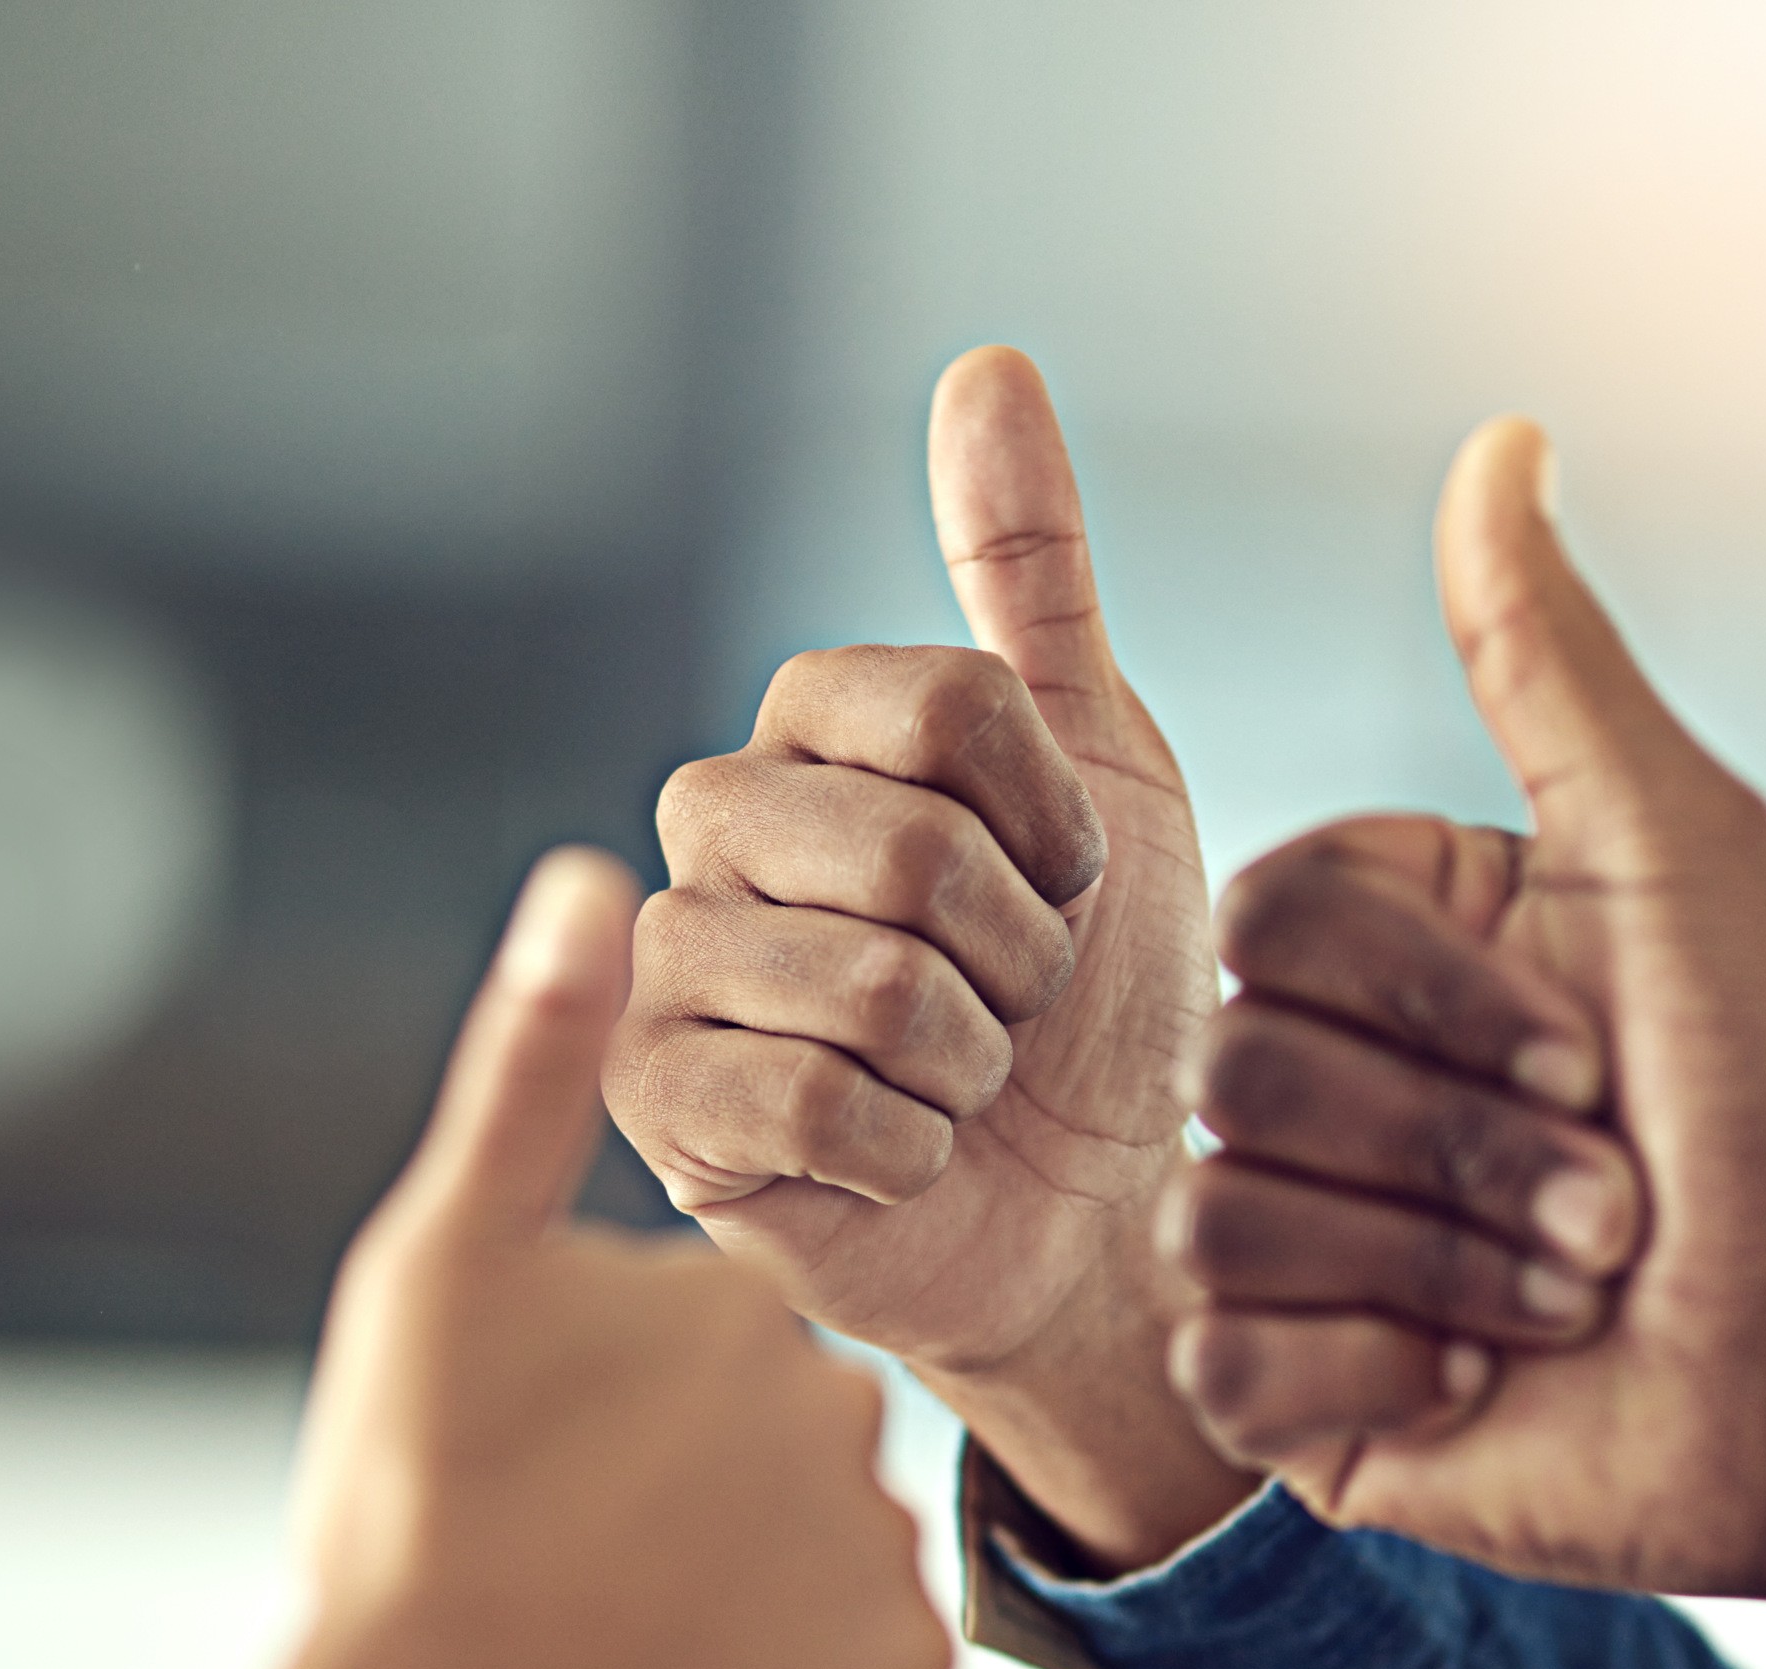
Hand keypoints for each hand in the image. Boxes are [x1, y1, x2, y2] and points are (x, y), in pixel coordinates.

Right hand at [293, 846, 949, 1668]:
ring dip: (741, 1579)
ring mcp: (884, 1551)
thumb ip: (534, 1072)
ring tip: (621, 1622)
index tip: (555, 1448)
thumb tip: (594, 876)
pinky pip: (864, 1655)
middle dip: (700, 1476)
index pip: (723, 1322)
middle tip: (582, 1540)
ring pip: (821, 1543)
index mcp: (747, 1298)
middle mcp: (850, 1406)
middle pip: (786, 1425)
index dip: (634, 1384)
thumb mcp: (447, 1263)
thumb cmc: (420, 1502)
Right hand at [606, 346, 1255, 1568]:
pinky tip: (903, 1152)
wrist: (1089, 1208)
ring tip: (958, 1077)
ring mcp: (671, 969)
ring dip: (970, 1061)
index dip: (1055, 826)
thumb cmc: (1103, 997)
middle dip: (1023, 958)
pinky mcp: (659, 1110)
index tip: (1070, 888)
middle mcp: (716, 825)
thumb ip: (1037, 586)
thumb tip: (989, 363)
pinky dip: (907, 1150)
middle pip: (910, 847)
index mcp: (813, 727)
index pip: (947, 704)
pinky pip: (808, 1106)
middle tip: (1015, 1003)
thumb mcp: (1106, 775)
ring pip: (867, 986)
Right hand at [1165, 421, 1765, 1654]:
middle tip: (1613, 1204)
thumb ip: (1551, 660)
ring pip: (1217, 1216)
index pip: (1265, 920)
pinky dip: (1371, 1377)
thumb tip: (1500, 437)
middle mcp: (1303, 1078)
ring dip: (1443, 1267)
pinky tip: (1475, 1384)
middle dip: (1468, 1149)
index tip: (1599, 1049)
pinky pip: (1220, 1368)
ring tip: (1569, 1295)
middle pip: (1237, 1073)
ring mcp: (1281, 1234)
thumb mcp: (1676, 847)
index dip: (1430, 999)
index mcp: (1375, 947)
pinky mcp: (1277, 1384)